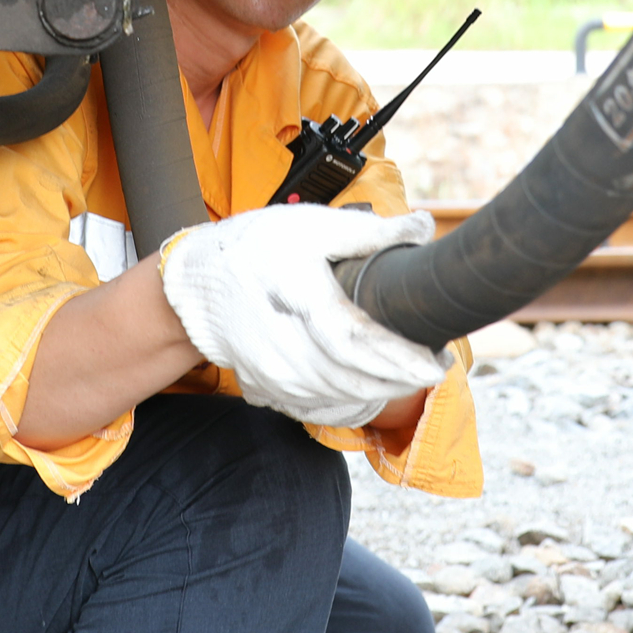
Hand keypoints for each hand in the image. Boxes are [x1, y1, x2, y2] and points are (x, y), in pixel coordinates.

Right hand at [157, 204, 450, 425]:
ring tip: (409, 374)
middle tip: (435, 364)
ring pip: (340, 398)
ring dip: (380, 392)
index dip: (400, 358)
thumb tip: (422, 227)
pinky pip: (319, 407)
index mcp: (301, 302)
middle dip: (401, 379)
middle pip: (355, 379)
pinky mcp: (269, 389)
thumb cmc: (255, 248)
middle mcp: (286, 348)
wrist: (197, 282)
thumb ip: (369, 231)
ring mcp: (275, 375)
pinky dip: (350, 402)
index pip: (358, 342)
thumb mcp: (311, 225)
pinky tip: (370, 387)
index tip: (436, 363)